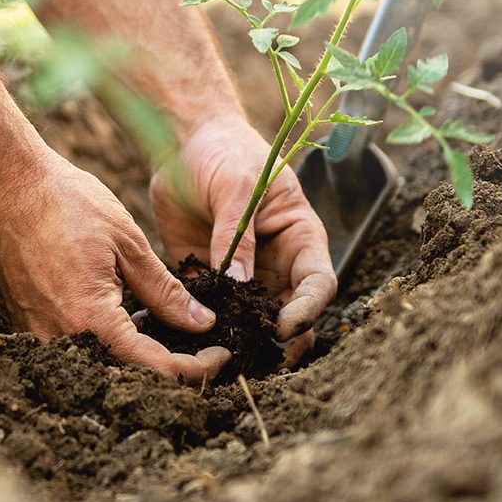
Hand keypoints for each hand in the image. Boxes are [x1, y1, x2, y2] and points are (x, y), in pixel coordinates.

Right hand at [0, 149, 230, 381]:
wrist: (4, 182)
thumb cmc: (65, 202)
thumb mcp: (128, 243)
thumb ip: (166, 291)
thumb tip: (202, 324)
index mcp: (90, 319)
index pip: (155, 367)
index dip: (197, 368)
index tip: (222, 354)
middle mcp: (60, 338)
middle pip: (126, 374)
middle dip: (170, 365)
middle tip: (200, 344)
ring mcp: (37, 333)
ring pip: (100, 364)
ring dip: (136, 352)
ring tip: (161, 321)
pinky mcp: (26, 322)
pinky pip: (74, 347)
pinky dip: (106, 338)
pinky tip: (124, 310)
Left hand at [150, 118, 336, 366]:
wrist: (183, 143)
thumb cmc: (224, 153)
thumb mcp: (236, 187)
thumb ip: (237, 235)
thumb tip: (239, 286)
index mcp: (299, 238)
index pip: (318, 284)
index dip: (308, 310)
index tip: (284, 327)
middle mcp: (277, 264)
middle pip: (291, 314)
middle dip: (280, 341)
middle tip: (256, 359)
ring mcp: (244, 276)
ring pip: (253, 322)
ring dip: (242, 340)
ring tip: (222, 358)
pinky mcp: (209, 279)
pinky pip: (212, 312)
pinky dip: (203, 328)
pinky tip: (186, 341)